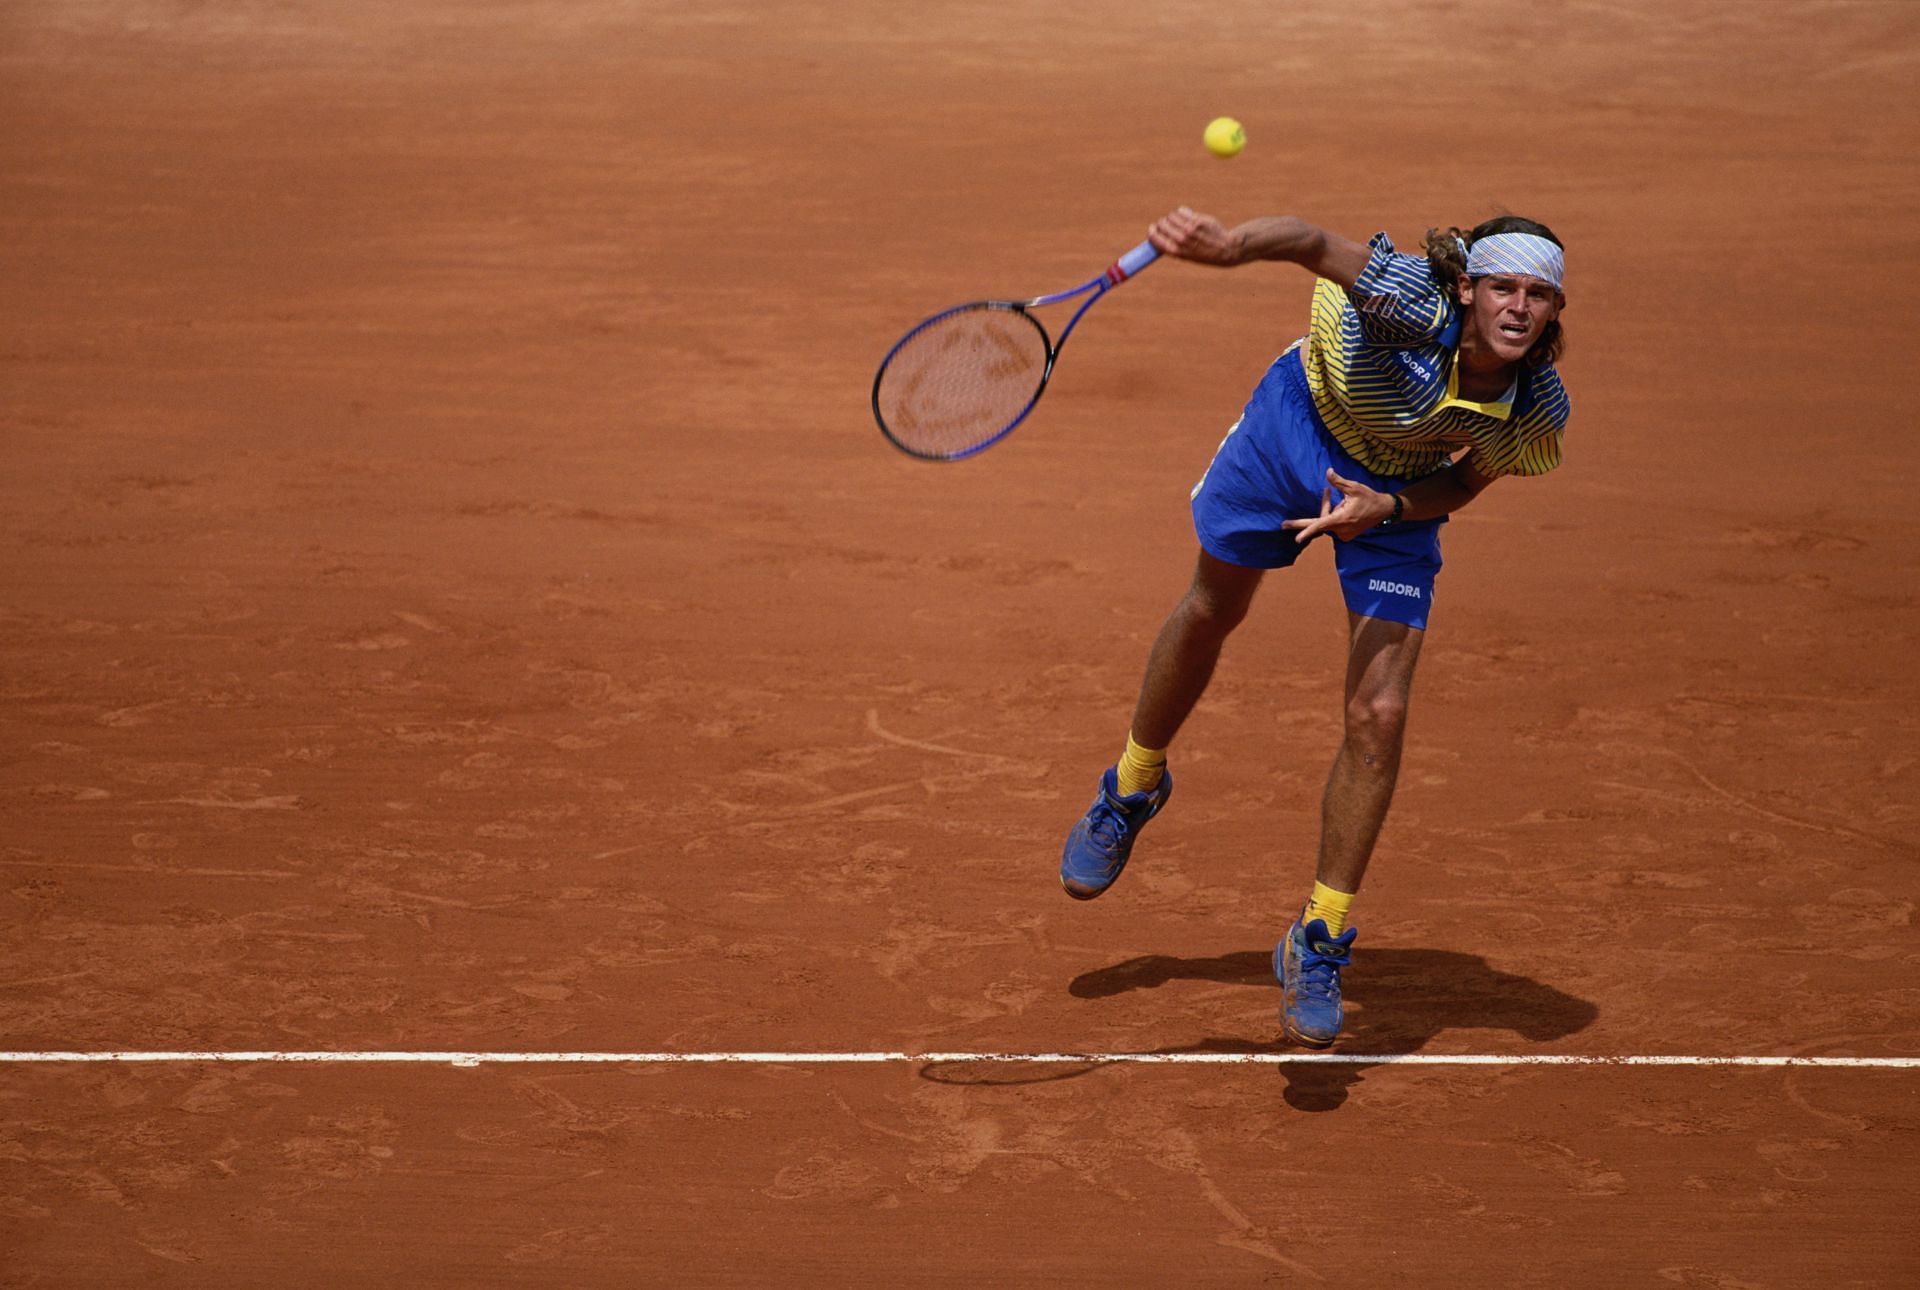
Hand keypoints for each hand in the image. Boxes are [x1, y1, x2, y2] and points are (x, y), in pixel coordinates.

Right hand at [1147, 206, 1243, 266]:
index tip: (1152, 229)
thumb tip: (1158, 234)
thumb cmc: (1203, 253)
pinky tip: (1186, 215)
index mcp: (1176, 251)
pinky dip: (1182, 212)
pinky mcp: (1197, 220)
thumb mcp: (1185, 255)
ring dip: (1172, 217)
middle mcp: (1181, 240)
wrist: (1225, 249)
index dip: (1152, 231)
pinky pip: (1181, 211)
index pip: (1155, 237)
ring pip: (1171, 216)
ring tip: (1179, 221)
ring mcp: (1189, 229)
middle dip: (1162, 223)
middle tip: (1166, 224)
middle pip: (1162, 224)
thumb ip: (1173, 245)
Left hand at [1281, 469, 1396, 543]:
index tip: (1297, 539)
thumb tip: (1328, 472)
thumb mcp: (1354, 487)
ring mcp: (1344, 534)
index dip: (1307, 531)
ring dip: (1328, 509)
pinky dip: (1334, 515)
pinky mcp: (1346, 535)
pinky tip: (1344, 506)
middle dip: (1301, 524)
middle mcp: (1341, 529)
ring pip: (1327, 521)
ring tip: (1333, 494)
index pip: (1320, 525)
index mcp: (1341, 519)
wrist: (1384, 510)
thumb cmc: (1369, 498)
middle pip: (1318, 525)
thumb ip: (1338, 482)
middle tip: (1283, 524)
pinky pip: (1334, 525)